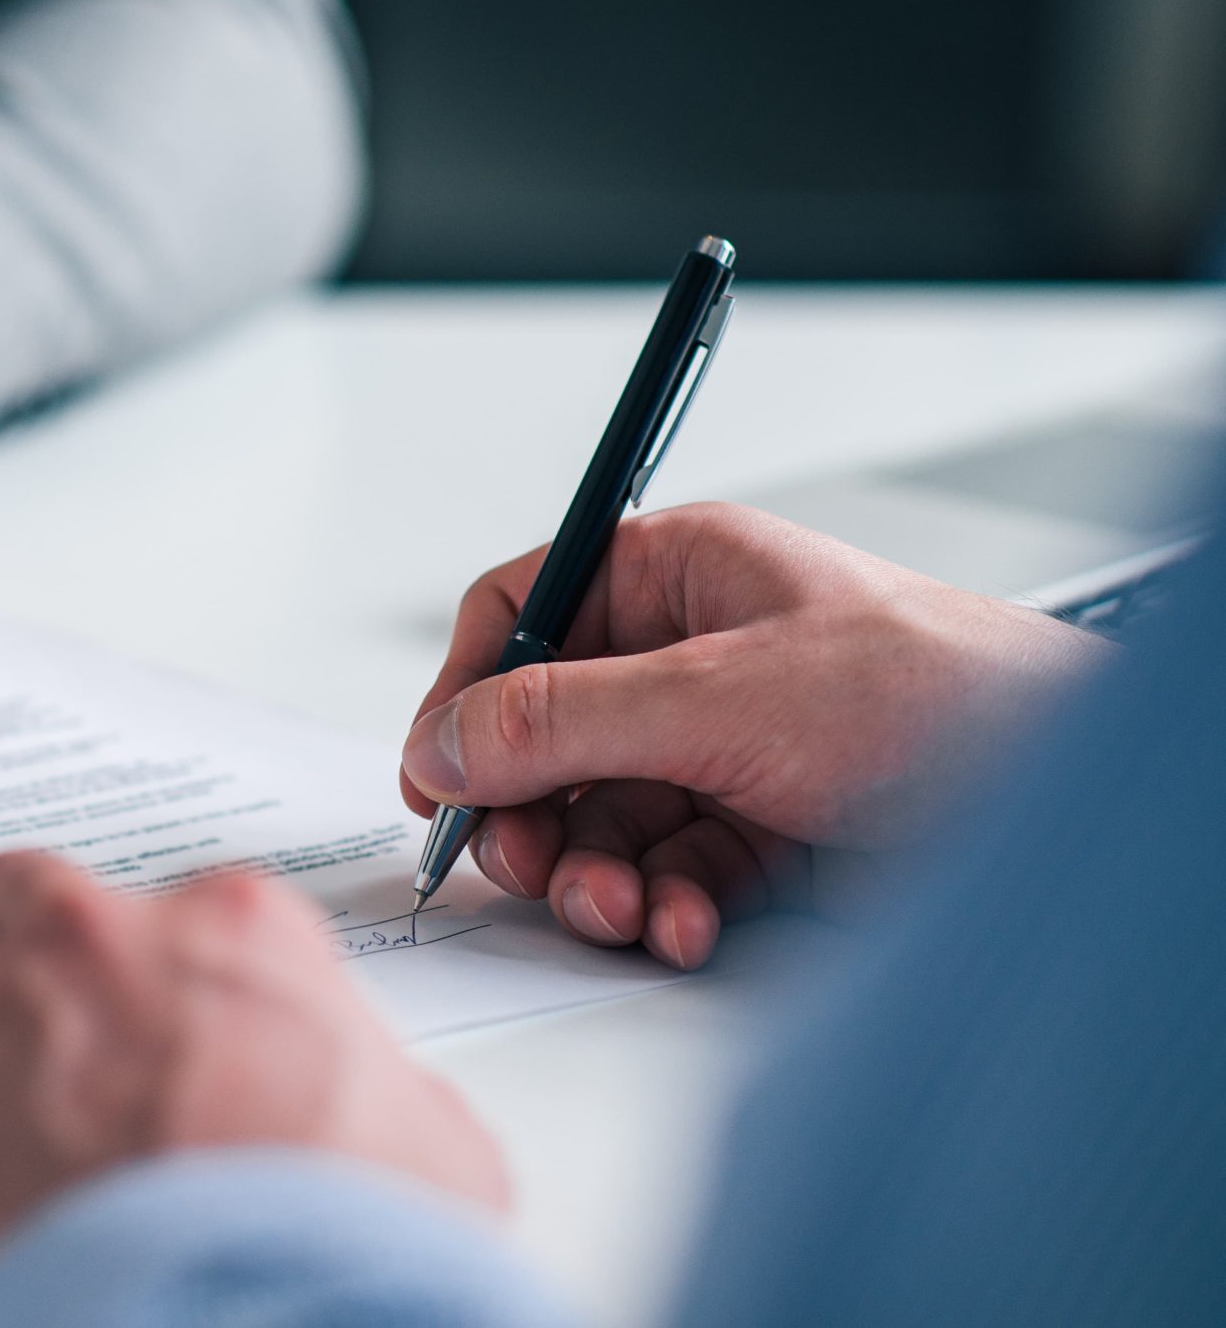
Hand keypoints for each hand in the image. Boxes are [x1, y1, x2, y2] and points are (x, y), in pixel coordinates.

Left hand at [0, 852, 506, 1302]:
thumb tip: (384, 1122)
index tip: (140, 1026)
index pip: (163, 904)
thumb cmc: (352, 1233)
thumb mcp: (434, 1145)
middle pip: (8, 897)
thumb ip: (381, 1088)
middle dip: (6, 956)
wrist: (257, 1309)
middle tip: (21, 1033)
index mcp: (226, 931)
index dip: (142, 976)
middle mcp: (85, 945)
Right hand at [399, 504, 1108, 968]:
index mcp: (679, 575)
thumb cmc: (946, 693)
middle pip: (549, 736)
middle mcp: (693, 657)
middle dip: (536, 813)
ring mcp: (728, 748)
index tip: (438, 773)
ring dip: (596, 877)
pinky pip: (666, 874)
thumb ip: (567, 719)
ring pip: (601, 819)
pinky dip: (661, 910)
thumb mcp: (723, 695)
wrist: (1067, 798)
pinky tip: (685, 928)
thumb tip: (446, 742)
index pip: (522, 613)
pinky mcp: (765, 832)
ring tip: (621, 911)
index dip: (466, 692)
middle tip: (529, 865)